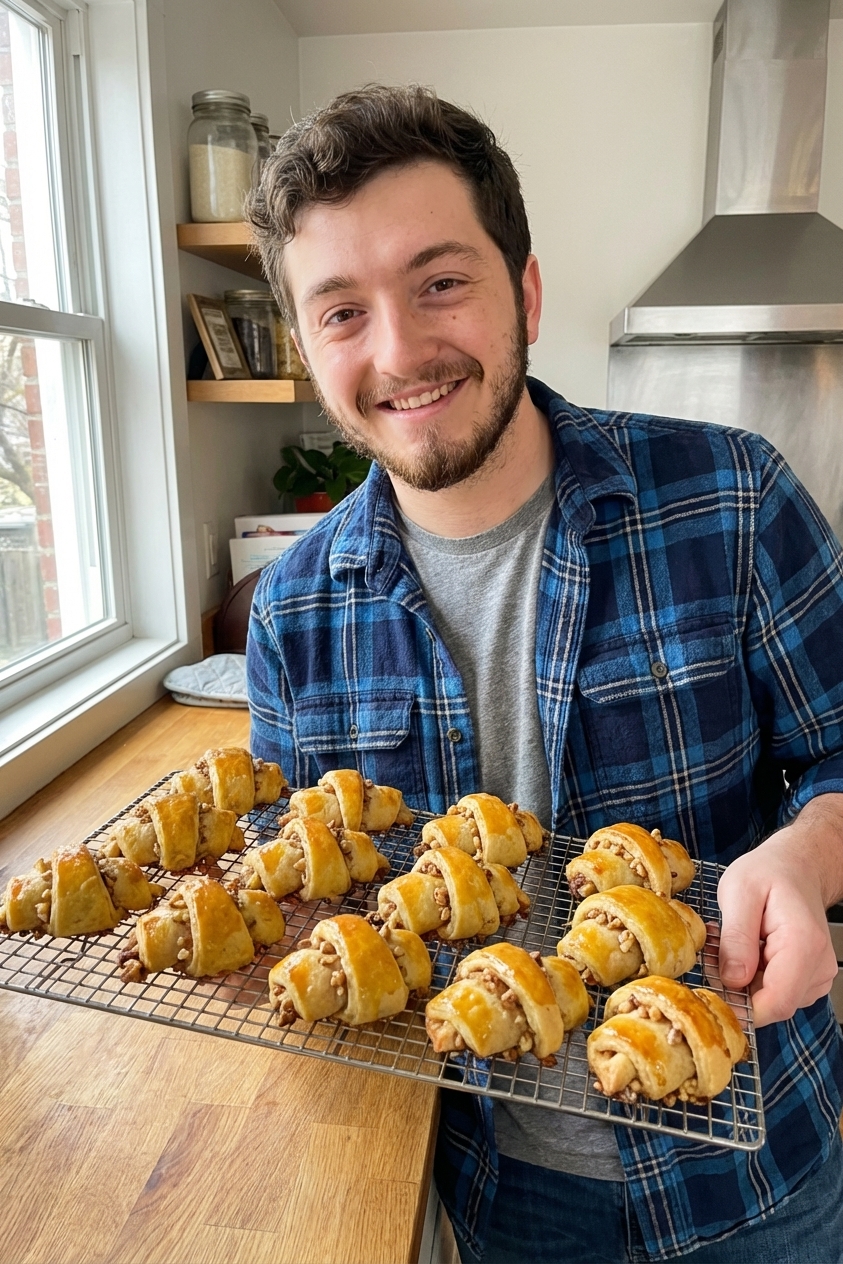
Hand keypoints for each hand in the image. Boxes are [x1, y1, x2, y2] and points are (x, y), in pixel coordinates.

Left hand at [717, 794, 842, 1026]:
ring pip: (770, 1001)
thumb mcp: (740, 892)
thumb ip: (737, 937)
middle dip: (734, 988)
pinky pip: (774, 992)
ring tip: (729, 944)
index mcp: (802, 945)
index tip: (710, 985)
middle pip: (770, 1005)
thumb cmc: (769, 872)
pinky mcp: (808, 979)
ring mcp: (816, 975)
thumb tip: (731, 980)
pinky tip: (744, 951)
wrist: (796, 866)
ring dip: (741, 982)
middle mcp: (818, 967)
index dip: (740, 1006)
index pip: (776, 1003)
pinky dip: (752, 979)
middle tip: (715, 950)